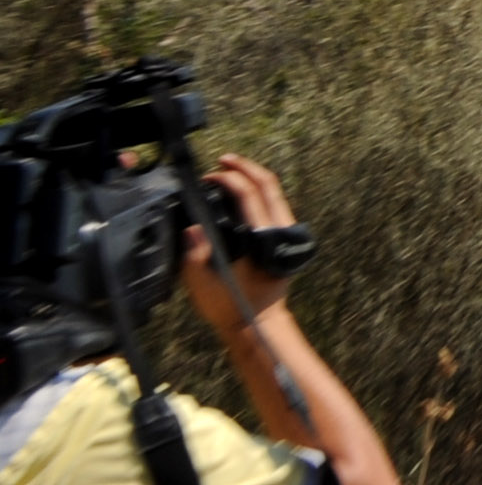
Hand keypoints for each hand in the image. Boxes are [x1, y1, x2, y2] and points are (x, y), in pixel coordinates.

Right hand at [180, 152, 300, 338]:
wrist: (259, 323)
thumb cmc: (232, 306)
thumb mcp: (205, 284)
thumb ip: (195, 255)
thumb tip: (191, 228)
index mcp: (263, 238)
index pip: (250, 195)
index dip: (229, 180)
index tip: (209, 177)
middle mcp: (280, 229)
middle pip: (269, 185)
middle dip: (246, 168)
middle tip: (223, 161)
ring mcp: (286, 231)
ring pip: (275, 192)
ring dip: (253, 177)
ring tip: (230, 171)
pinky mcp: (285, 237)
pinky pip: (274, 204)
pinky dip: (258, 191)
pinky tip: (241, 193)